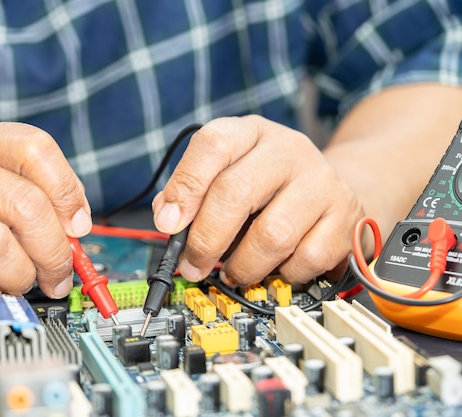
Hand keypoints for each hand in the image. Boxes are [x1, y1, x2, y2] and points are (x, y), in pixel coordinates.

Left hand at [152, 115, 363, 285]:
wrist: (331, 186)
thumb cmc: (267, 185)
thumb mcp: (227, 172)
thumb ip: (192, 191)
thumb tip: (168, 219)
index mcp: (250, 133)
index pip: (213, 145)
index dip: (185, 186)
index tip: (169, 223)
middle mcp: (288, 150)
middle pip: (236, 192)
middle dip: (205, 240)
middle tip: (193, 265)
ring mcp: (322, 182)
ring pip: (271, 236)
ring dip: (243, 266)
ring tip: (234, 271)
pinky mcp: (346, 217)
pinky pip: (305, 260)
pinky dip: (283, 274)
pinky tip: (276, 267)